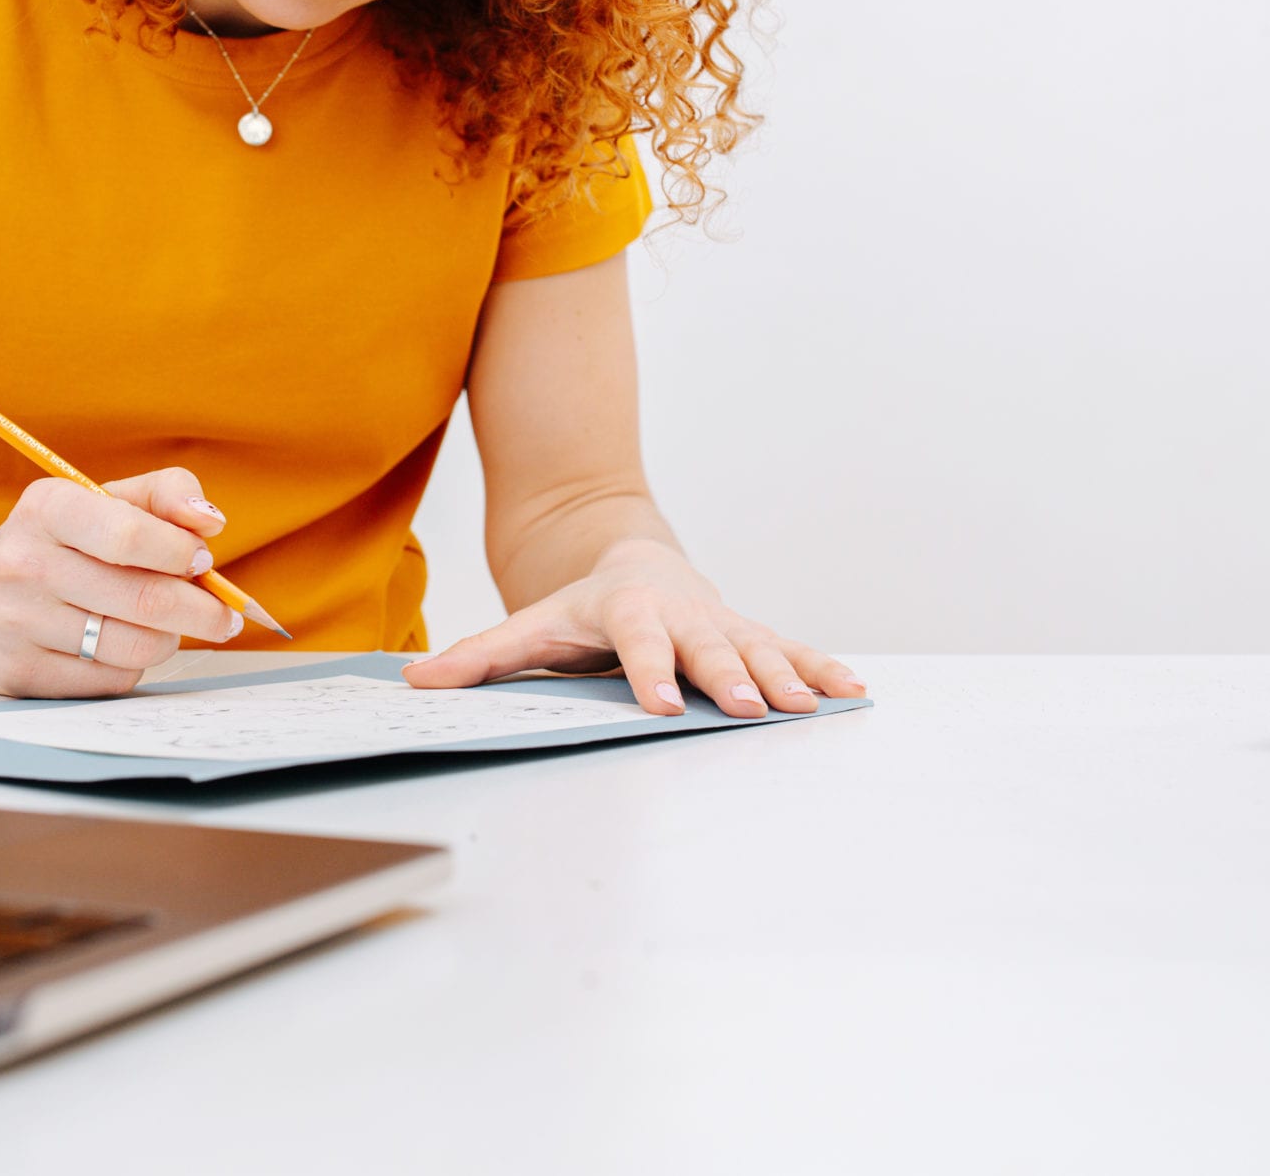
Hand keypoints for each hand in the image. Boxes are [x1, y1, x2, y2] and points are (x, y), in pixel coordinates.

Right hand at [0, 468, 244, 696]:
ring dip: (169, 639)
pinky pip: (111, 679)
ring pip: (135, 646)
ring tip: (166, 626)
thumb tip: (209, 521)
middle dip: (201, 609)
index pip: (129, 535)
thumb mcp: (105, 501)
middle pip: (144, 598)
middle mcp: (21, 563)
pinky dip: (132, 665)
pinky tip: (119, 646)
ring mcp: (15, 622)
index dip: (179, 552)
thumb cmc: (62, 545)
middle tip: (224, 615)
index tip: (203, 561)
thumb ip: (166, 495)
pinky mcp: (19, 672)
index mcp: (46, 507)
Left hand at [399, 537, 865, 717]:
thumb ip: (479, 655)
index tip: (658, 705)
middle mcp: (683, 615)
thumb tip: (418, 681)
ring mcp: (722, 624)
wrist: (632, 558)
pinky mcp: (751, 636)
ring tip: (813, 708)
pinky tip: (852, 693)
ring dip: (786, 677)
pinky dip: (822, 669)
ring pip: (757, 649)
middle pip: (708, 648)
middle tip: (750, 711)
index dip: (647, 673)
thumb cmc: (581, 606)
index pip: (638, 644)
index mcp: (628, 611)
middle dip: (730, 679)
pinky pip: (791, 652)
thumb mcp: (528, 625)